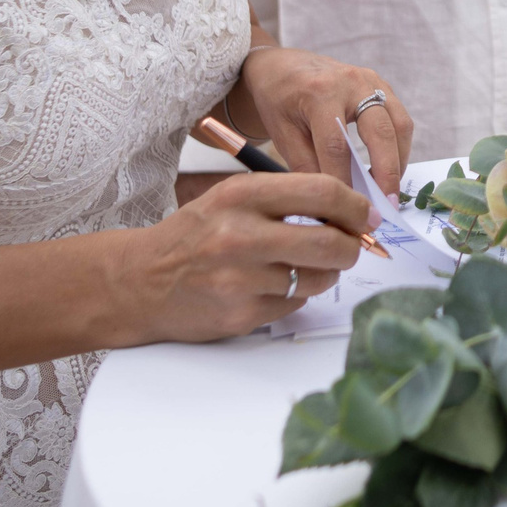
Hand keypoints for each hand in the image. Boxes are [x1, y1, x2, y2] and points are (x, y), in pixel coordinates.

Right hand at [117, 171, 371, 343]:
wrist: (140, 282)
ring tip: (302, 266)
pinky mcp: (241, 315)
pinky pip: (295, 304)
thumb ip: (287, 199)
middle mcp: (240, 235)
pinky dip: (294, 296)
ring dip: (324, 273)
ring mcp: (240, 279)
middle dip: (352, 246)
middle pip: (329, 241)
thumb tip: (351, 212)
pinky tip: (270, 287)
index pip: (322, 191)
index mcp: (241, 195)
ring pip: (318, 278)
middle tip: (352, 247)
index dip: (355, 206)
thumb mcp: (232, 198)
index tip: (367, 216)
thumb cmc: (194, 236)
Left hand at [243, 48, 412, 198]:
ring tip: (390, 191)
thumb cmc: (278, 101)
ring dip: (399, 161)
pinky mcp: (382, 85)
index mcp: (319, 93)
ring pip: (399, 125)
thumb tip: (331, 202)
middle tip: (386, 205)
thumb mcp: (282, 134)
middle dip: (387, 173)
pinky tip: (388, 169)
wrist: (282, 66)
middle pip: (380, 132)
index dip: (344, 181)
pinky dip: (399, 147)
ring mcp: (371, 81)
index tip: (346, 209)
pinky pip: (400, 119)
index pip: (337, 146)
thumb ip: (306, 166)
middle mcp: (351, 82)